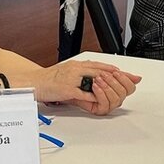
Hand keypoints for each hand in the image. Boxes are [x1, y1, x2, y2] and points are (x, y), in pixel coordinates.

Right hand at [25, 61, 140, 114]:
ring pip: (94, 80)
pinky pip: (82, 93)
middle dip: (116, 76)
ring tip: (116, 89)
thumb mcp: (69, 73)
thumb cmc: (50, 80)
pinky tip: (100, 99)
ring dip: (106, 85)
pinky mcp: (66, 88)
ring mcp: (71, 78)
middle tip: (129, 80)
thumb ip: (83, 76)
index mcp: (78, 65)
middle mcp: (76, 69)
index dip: (115, 70)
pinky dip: (92, 96)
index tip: (127, 74)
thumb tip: (97, 80)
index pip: (100, 65)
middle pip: (101, 71)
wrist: (34, 82)